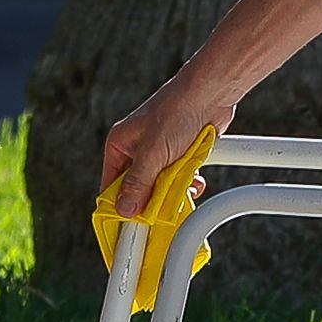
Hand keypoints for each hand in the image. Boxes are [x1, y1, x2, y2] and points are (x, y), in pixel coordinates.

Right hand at [99, 73, 237, 217]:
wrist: (211, 93)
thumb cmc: (177, 112)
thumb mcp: (153, 153)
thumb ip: (139, 183)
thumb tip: (125, 210)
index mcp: (119, 145)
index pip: (111, 185)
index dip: (118, 207)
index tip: (128, 228)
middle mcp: (136, 150)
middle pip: (137, 189)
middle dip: (150, 201)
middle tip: (160, 213)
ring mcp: (158, 153)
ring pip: (159, 187)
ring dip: (171, 193)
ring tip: (183, 191)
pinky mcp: (179, 155)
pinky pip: (177, 180)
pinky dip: (186, 185)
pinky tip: (195, 182)